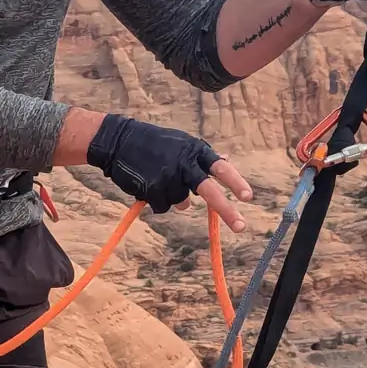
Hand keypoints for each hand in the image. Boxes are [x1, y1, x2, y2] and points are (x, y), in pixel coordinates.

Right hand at [84, 114, 252, 232]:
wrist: (118, 141)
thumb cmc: (152, 143)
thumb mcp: (180, 144)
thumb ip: (200, 156)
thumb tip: (226, 158)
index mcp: (194, 150)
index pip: (220, 168)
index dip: (235, 182)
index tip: (248, 197)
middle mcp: (184, 163)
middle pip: (209, 191)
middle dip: (225, 210)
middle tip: (240, 226)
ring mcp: (168, 176)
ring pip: (181, 203)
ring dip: (171, 198)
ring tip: (156, 179)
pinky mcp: (153, 188)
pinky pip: (163, 206)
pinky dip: (156, 200)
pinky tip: (147, 184)